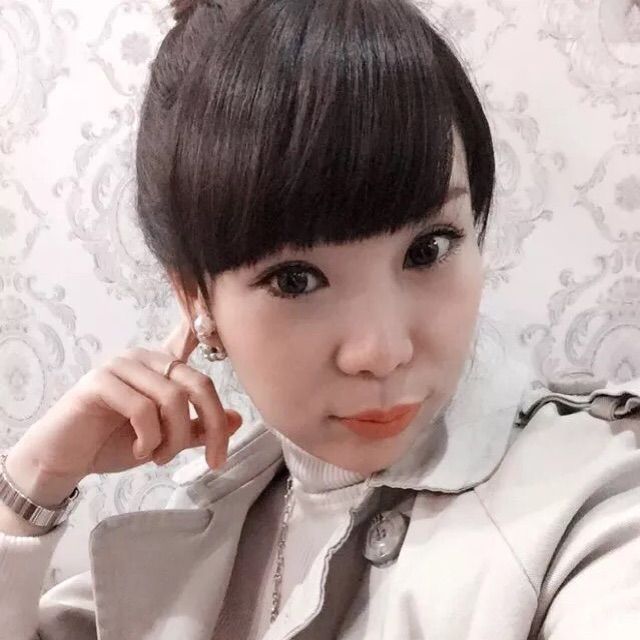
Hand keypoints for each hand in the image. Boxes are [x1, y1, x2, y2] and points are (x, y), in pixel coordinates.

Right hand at [9, 312, 241, 489]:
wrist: (65, 459)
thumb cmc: (115, 443)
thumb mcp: (166, 439)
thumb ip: (197, 428)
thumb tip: (237, 419)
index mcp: (162, 365)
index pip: (188, 336)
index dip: (204, 315)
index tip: (216, 299)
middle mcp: (144, 358)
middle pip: (198, 383)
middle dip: (213, 426)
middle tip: (215, 459)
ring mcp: (121, 366)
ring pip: (172, 400)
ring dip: (174, 440)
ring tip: (160, 457)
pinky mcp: (99, 382)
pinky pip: (142, 409)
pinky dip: (149, 439)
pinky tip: (141, 451)